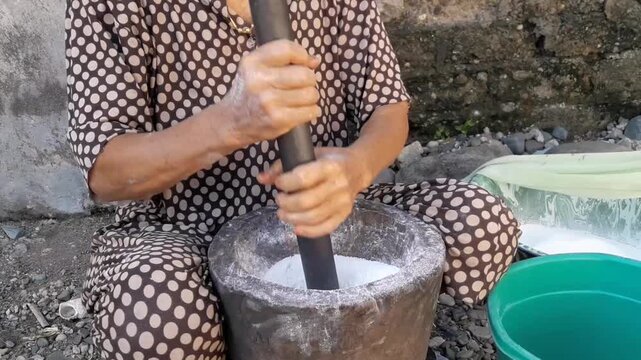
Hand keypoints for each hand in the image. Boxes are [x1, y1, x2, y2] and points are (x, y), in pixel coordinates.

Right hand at [220, 40, 320, 146]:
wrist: (232, 121)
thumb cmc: (250, 92)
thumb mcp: (256, 68)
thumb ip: (284, 59)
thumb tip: (315, 61)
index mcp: (253, 62)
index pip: (287, 49)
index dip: (303, 55)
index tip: (305, 63)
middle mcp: (259, 80)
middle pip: (305, 74)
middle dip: (310, 79)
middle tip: (302, 85)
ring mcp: (269, 102)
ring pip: (311, 94)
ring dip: (311, 97)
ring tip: (300, 99)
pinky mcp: (278, 120)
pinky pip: (310, 111)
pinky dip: (311, 111)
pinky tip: (301, 110)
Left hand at [257, 147, 372, 237]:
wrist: (358, 168)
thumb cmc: (329, 159)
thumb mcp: (309, 154)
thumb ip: (283, 166)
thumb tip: (261, 179)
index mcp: (329, 166)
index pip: (303, 178)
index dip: (285, 183)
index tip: (279, 183)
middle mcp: (338, 185)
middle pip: (306, 201)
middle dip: (286, 203)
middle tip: (279, 200)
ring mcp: (342, 202)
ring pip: (313, 217)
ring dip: (292, 218)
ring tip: (282, 213)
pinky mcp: (344, 214)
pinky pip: (325, 228)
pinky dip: (308, 231)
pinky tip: (296, 227)